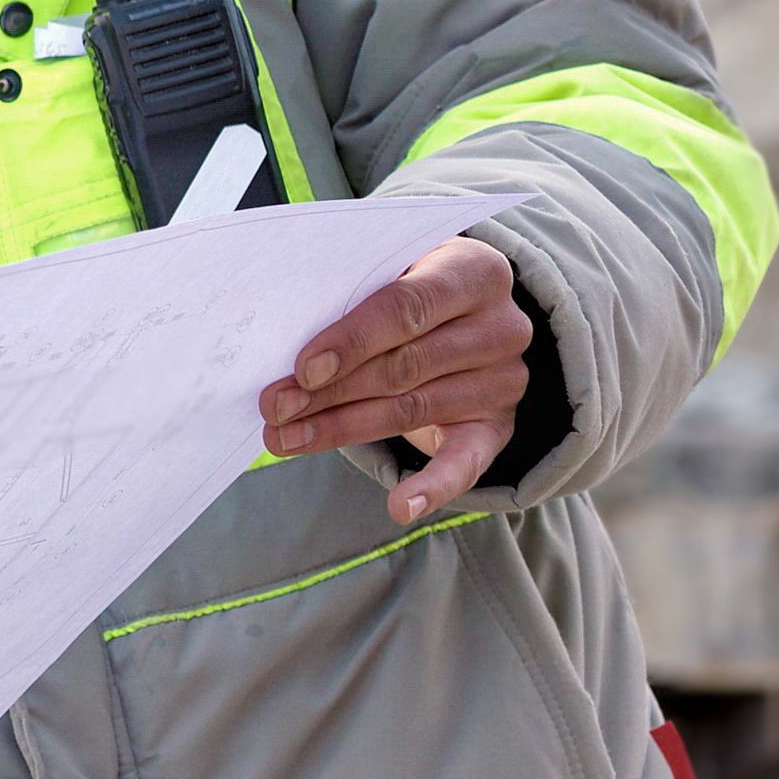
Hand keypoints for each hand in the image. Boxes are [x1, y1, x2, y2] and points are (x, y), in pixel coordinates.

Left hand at [260, 236, 535, 524]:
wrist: (469, 314)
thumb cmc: (411, 288)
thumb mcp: (393, 272)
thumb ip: (354, 294)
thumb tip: (283, 337)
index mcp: (475, 272)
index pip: (406, 307)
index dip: (351, 340)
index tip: (302, 369)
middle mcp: (502, 327)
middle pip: (403, 366)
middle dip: (330, 391)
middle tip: (274, 408)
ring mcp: (504, 381)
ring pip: (412, 409)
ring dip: (342, 429)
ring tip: (286, 439)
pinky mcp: (498, 427)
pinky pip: (466, 463)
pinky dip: (432, 488)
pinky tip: (399, 506)